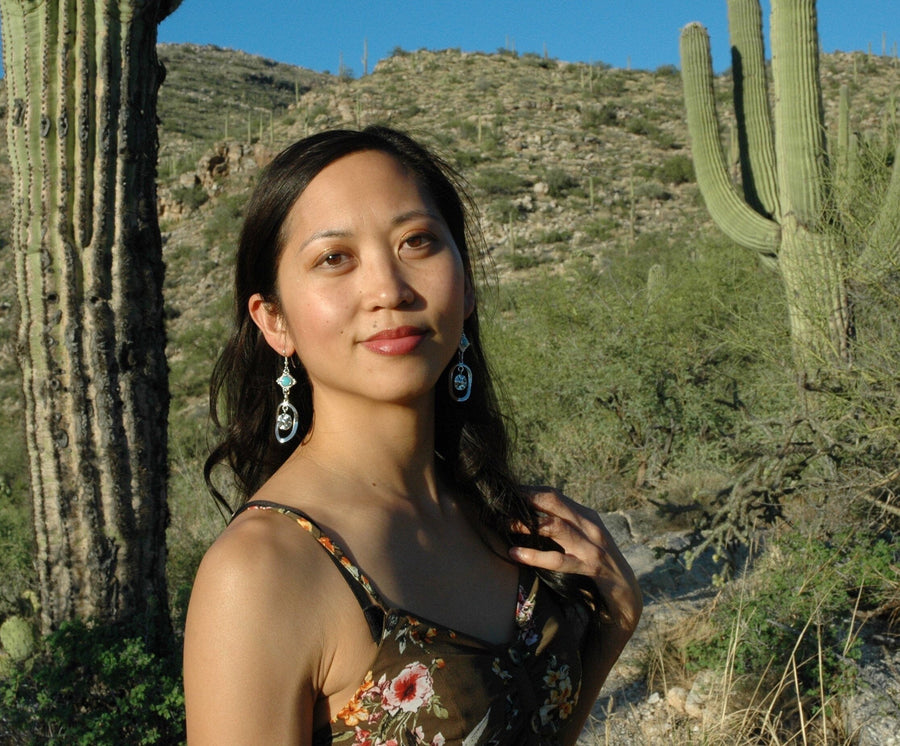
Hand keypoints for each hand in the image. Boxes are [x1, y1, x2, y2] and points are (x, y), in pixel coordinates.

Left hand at [508, 487, 641, 636]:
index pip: (553, 494)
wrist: (626, 589)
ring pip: (555, 527)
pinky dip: (535, 556)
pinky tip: (515, 554)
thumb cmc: (597, 561)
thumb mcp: (582, 537)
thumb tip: (529, 515)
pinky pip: (558, 560)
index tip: (505, 493)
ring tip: (503, 524)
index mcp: (585, 515)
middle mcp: (589, 525)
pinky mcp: (590, 567)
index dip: (528, 491)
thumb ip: (563, 524)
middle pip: (553, 502)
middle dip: (525, 499)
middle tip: (499, 502)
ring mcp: (590, 546)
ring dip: (527, 524)